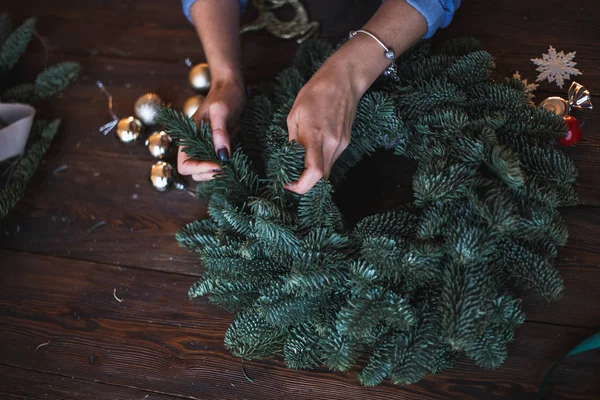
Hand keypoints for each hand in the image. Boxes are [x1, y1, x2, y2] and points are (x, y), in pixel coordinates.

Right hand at [177, 78, 245, 180]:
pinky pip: (218, 165)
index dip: (200, 169)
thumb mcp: (221, 111)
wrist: (232, 89)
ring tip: (233, 164)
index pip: (184, 166)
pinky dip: (226, 168)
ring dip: (218, 174)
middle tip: (228, 166)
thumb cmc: (224, 96)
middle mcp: (194, 146)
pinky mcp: (218, 149)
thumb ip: (219, 132)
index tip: (218, 164)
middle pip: (195, 173)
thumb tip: (223, 156)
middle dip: (210, 174)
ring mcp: (206, 149)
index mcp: (188, 138)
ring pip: (207, 173)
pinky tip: (236, 161)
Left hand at [285, 59, 360, 193]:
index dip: (301, 185)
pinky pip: (331, 159)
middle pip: (322, 178)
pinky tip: (312, 150)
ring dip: (312, 172)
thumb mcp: (295, 115)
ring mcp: (341, 144)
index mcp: (316, 136)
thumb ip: (293, 140)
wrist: (344, 81)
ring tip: (298, 162)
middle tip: (290, 177)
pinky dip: (320, 161)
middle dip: (305, 183)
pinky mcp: (346, 142)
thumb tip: (289, 159)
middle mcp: (332, 143)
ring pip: (327, 170)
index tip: (288, 184)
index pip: (314, 173)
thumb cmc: (315, 93)